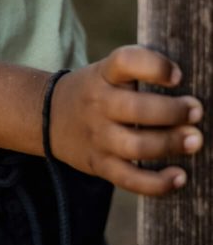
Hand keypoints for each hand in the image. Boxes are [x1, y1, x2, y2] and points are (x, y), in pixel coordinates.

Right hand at [49, 45, 203, 194]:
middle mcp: (98, 103)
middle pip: (136, 109)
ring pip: (136, 146)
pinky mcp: (100, 165)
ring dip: (169, 144)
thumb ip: (140, 74)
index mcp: (103, 74)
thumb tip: (188, 89)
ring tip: (195, 140)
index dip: (153, 67)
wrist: (48, 115)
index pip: (125, 62)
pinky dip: (157, 183)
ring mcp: (98, 136)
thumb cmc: (96, 91)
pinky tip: (179, 176)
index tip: (177, 76)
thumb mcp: (108, 72)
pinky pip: (130, 180)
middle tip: (196, 110)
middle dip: (172, 112)